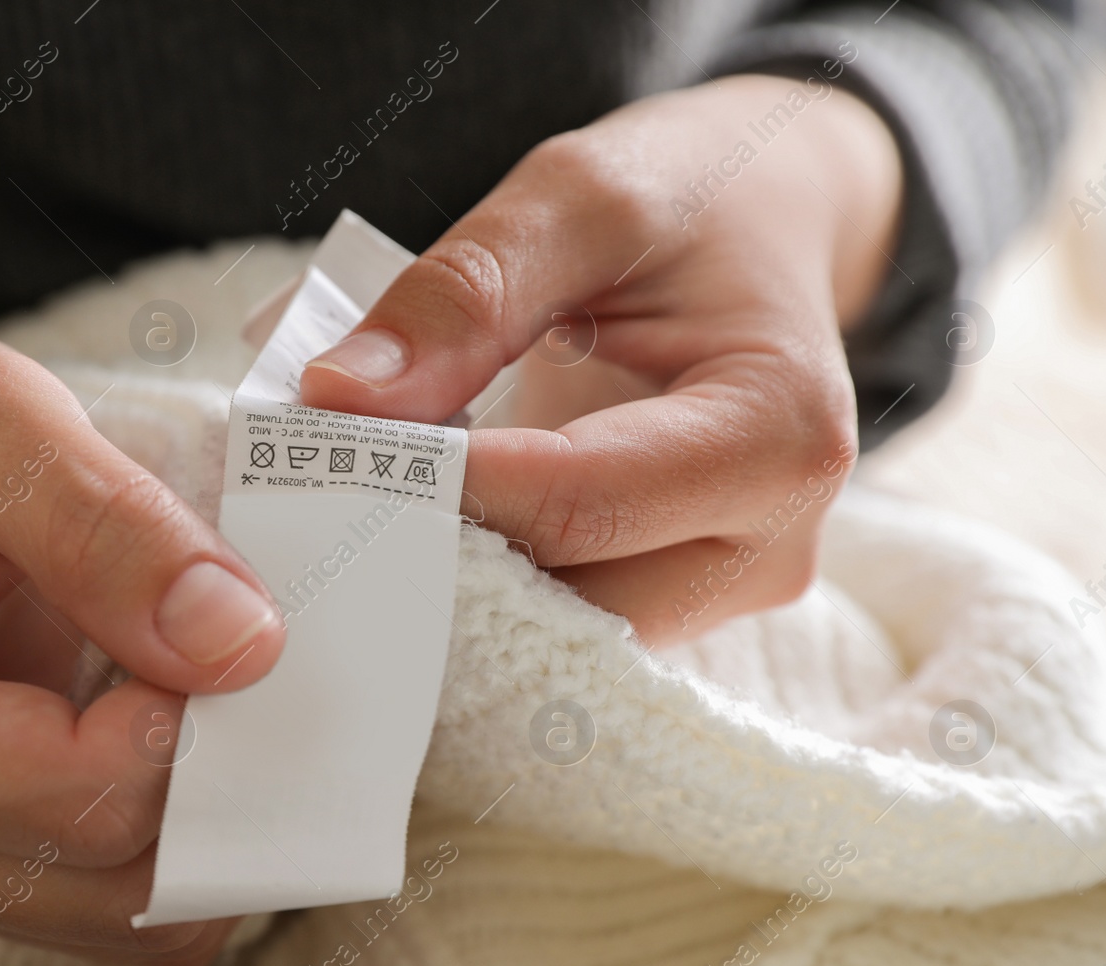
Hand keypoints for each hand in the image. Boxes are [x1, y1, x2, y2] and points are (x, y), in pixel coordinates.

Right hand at [0, 312, 285, 965]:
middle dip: (212, 774)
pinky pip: (118, 897)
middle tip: (235, 650)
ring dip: (209, 813)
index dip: (184, 716)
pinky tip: (177, 723)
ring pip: (130, 913)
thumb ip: (105, 527)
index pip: (72, 799)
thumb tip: (237, 644)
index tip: (214, 613)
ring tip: (204, 685)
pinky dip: (182, 829)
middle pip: (112, 879)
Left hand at [301, 74, 900, 643]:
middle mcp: (770, 541)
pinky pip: (564, 616)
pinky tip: (426, 517)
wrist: (768, 224)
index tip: (330, 448)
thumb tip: (336, 398)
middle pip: (570, 597)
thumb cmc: (692, 198)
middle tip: (326, 482)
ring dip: (453, 576)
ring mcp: (726, 585)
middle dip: (439, 551)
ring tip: (372, 494)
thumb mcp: (579, 197)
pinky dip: (485, 576)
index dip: (442, 487)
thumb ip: (464, 294)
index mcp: (779, 433)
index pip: (579, 501)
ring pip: (557, 629)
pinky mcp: (681, 594)